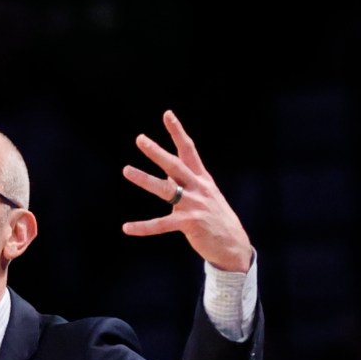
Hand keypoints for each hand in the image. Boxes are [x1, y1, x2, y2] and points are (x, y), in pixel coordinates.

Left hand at [121, 110, 252, 272]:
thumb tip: (166, 173)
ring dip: (144, 179)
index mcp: (202, 179)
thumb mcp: (204, 196)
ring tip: (126, 170)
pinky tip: (127, 228)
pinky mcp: (190, 223)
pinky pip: (161, 224)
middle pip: (175, 165)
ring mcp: (194, 205)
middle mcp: (199, 188)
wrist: (233, 245)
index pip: (189, 150)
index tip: (167, 114)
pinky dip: (143, 227)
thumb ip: (185, 183)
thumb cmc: (215, 219)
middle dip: (157, 152)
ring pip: (165, 189)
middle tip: (140, 139)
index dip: (178, 132)